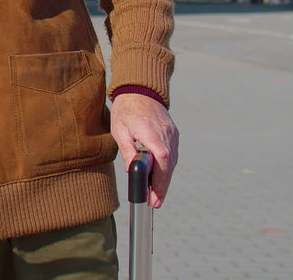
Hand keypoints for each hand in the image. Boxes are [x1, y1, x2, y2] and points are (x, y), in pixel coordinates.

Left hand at [110, 93, 178, 208]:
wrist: (140, 90)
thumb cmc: (126, 110)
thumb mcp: (119, 130)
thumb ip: (127, 150)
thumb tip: (131, 170)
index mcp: (149, 131)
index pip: (161, 157)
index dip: (160, 178)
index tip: (154, 195)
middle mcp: (164, 133)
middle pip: (168, 164)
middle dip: (162, 186)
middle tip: (155, 203)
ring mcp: (171, 133)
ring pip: (172, 161)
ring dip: (165, 179)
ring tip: (156, 195)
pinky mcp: (173, 133)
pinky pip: (173, 154)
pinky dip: (168, 167)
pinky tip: (160, 178)